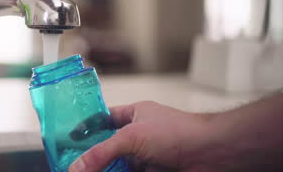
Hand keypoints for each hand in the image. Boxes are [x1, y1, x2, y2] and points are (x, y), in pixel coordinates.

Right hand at [69, 101, 211, 171]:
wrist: (212, 154)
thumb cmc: (180, 132)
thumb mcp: (132, 137)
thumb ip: (102, 153)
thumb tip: (77, 167)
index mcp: (134, 115)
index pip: (104, 119)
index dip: (87, 129)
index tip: (69, 140)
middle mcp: (139, 136)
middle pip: (108, 147)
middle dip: (92, 157)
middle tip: (74, 166)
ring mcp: (146, 157)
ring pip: (118, 165)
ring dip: (103, 169)